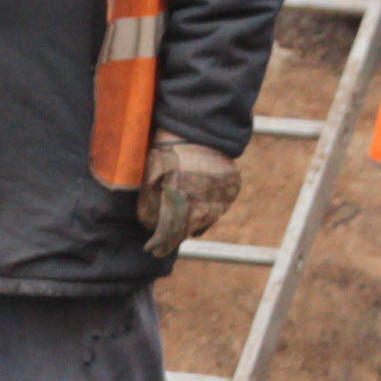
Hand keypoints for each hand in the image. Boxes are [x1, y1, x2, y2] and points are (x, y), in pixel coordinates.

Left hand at [137, 138, 240, 258]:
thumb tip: (151, 228)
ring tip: (176, 229)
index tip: (150, 249)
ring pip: (204, 222)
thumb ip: (149, 208)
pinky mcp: (232, 190)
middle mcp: (206, 204)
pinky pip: (217, 210)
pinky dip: (205, 213)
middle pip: (187, 231)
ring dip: (189, 227)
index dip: (159, 243)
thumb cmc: (169, 154)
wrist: (200, 131)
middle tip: (161, 246)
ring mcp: (222, 197)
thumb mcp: (150, 179)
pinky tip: (194, 211)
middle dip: (172, 239)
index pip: (169, 232)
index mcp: (182, 202)